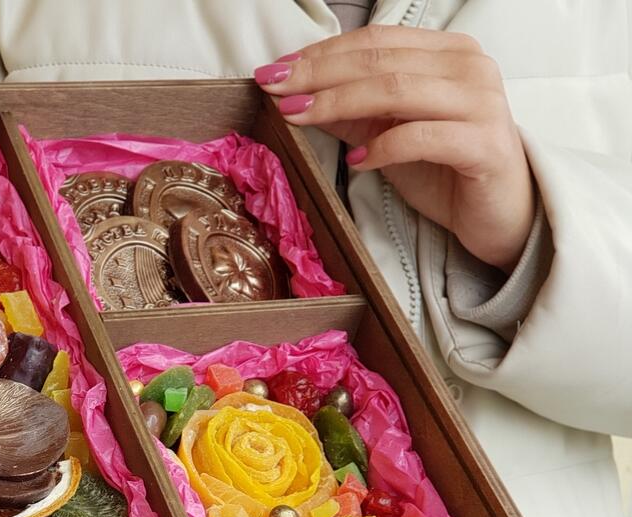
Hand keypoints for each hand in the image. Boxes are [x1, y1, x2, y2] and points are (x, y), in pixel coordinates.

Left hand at [255, 25, 534, 270]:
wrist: (500, 217)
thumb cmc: (446, 172)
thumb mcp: (387, 137)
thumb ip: (351, 114)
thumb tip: (298, 95)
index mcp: (447, 53)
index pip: (375, 41)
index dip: (321, 53)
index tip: (274, 72)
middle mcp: (469, 67)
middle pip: (381, 60)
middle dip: (319, 74)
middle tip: (275, 88)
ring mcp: (481, 102)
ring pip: (398, 90)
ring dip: (340, 102)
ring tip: (299, 116)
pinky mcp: (484, 145)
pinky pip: (423, 137)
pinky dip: (384, 147)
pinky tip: (356, 162)